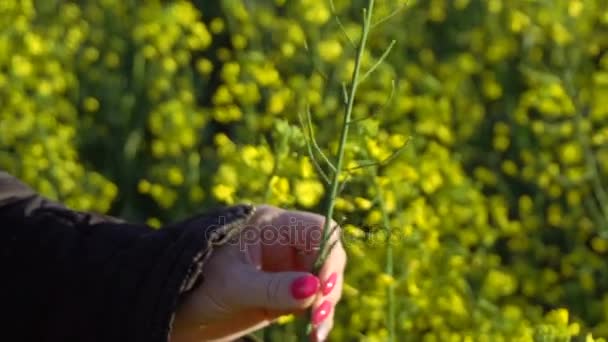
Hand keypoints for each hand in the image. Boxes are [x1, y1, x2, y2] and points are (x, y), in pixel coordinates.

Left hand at [171, 205, 346, 341]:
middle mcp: (283, 242)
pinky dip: (317, 317)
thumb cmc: (194, 284)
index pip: (318, 230)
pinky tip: (314, 335)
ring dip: (325, 306)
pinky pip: (312, 300)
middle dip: (328, 287)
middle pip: (326, 256)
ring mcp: (285, 267)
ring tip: (316, 334)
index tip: (323, 288)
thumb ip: (273, 288)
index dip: (329, 256)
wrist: (173, 308)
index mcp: (271, 225)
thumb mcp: (232, 286)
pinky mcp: (285, 291)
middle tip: (319, 318)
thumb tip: (313, 289)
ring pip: (323, 281)